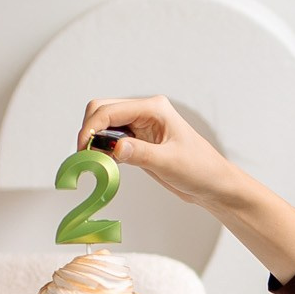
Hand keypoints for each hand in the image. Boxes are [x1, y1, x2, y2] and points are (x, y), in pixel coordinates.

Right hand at [79, 96, 248, 210]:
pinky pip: (111, 139)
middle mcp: (145, 112)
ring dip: (94, 140)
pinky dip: (102, 149)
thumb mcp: (170, 163)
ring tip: (92, 162)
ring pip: (104, 124)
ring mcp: (140, 126)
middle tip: (84, 157)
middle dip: (89, 131)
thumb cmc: (200, 169)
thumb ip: (141, 154)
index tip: (82, 150)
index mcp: (154, 109)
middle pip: (102, 110)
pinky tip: (103, 164)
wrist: (212, 184)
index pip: (110, 110)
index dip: (91, 128)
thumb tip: (115, 148)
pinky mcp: (138, 141)